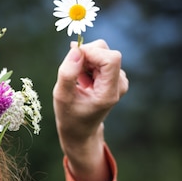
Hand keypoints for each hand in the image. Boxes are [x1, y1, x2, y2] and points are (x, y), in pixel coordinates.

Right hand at [53, 40, 128, 180]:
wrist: (80, 130)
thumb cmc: (69, 116)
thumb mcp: (62, 96)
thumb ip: (68, 73)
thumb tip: (76, 49)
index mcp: (109, 92)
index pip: (110, 59)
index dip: (91, 52)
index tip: (72, 57)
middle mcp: (119, 84)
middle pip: (106, 52)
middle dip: (85, 55)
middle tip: (71, 70)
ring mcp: (118, 80)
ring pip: (102, 53)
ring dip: (85, 61)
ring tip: (76, 79)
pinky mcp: (114, 76)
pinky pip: (100, 59)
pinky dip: (87, 64)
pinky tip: (81, 79)